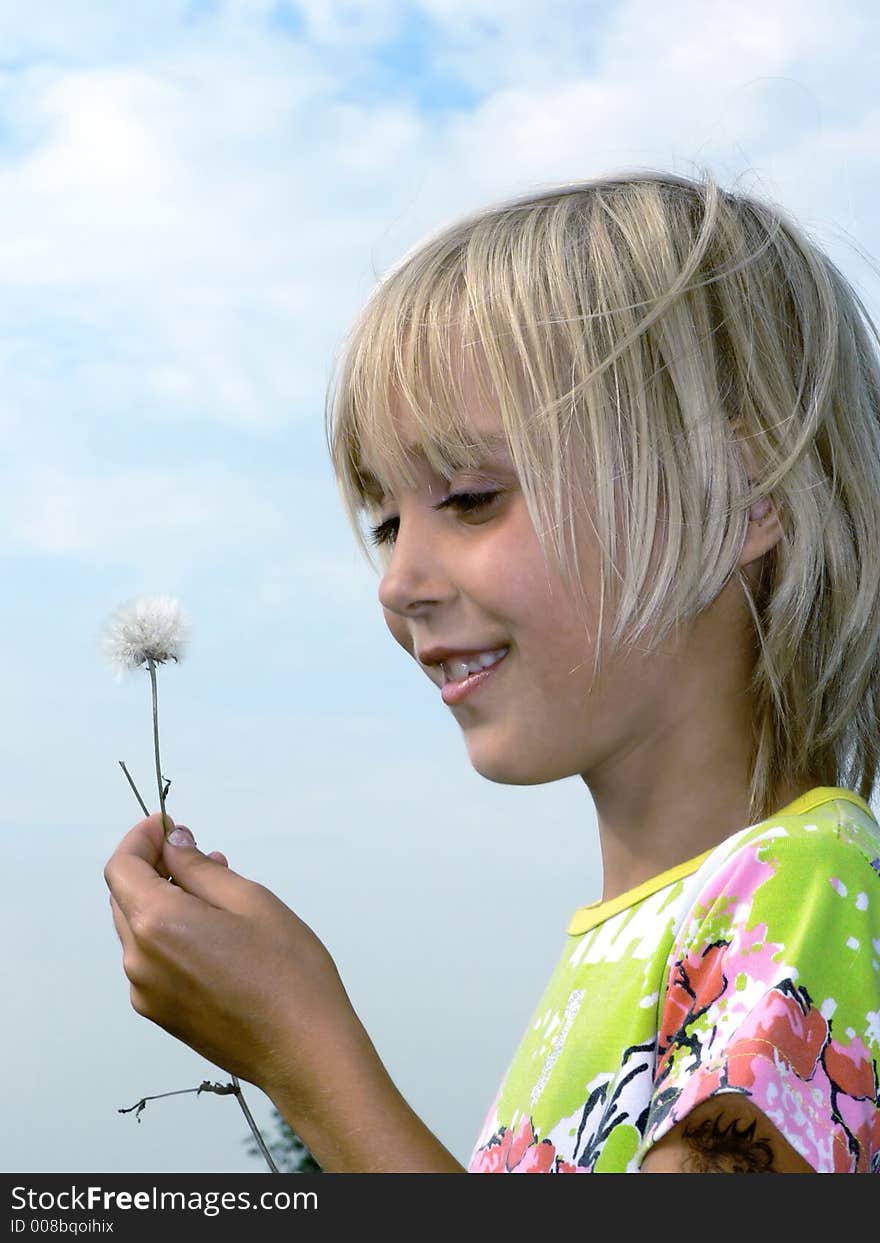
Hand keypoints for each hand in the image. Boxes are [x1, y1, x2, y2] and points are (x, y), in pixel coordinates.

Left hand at [104, 813, 373, 1124]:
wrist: (303, 1050)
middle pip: (125, 897)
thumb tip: (173, 842)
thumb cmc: (288, 971)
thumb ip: (200, 868)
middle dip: (154, 867)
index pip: (122, 867)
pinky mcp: (160, 1014)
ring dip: (166, 901)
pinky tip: (213, 931)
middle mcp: (139, 960)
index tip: (167, 823)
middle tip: (198, 853)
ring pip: (139, 929)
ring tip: (217, 891)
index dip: (141, 838)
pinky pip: (152, 960)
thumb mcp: (250, 901)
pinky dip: (171, 934)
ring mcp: (146, 992)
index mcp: (158, 925)